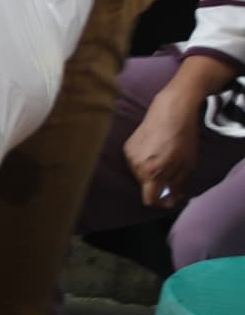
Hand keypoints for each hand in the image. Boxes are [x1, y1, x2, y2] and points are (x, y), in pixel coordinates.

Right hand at [129, 71, 217, 207]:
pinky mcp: (126, 146)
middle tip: (174, 177)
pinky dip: (145, 164)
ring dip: (152, 174)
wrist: (170, 111)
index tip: (173, 197)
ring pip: (140, 175)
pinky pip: (135, 163)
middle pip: (145, 187)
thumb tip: (170, 196)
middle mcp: (136, 166)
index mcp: (152, 172)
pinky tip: (156, 152)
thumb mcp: (187, 164)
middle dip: (159, 186)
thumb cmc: (183, 137)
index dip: (162, 202)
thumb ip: (176, 184)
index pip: (150, 200)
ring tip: (165, 162)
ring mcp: (129, 155)